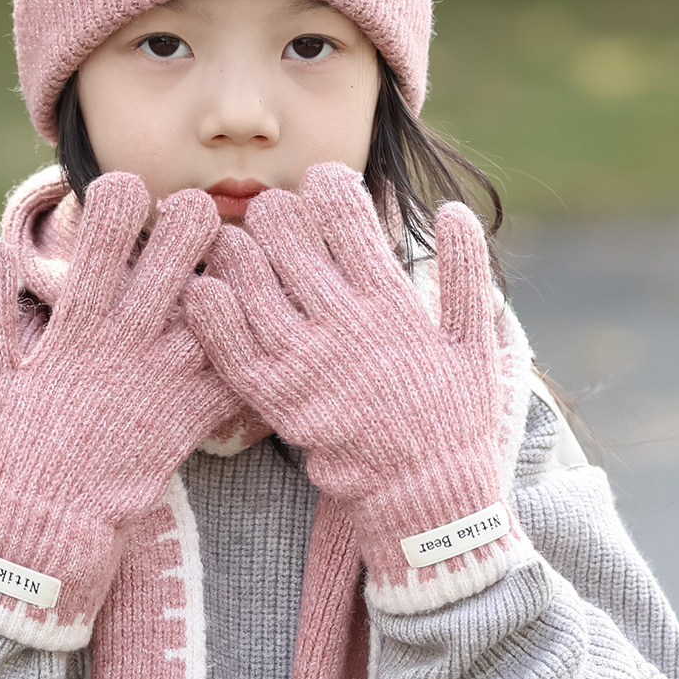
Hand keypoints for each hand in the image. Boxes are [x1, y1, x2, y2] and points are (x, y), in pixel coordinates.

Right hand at [0, 174, 238, 647]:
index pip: (106, 240)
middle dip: (191, 221)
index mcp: (78, 326)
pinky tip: (262, 317)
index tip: (126, 188)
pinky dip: (254, 339)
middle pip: (177, 258)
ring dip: (231, 270)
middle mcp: (130, 343)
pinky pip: (239, 370)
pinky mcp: (194, 416)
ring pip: (218, 305)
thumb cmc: (12, 447)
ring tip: (235, 252)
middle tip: (196, 210)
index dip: (121, 201)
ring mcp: (168, 379)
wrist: (46, 530)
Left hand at [183, 162, 530, 611]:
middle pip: (285, 236)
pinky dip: (210, 312)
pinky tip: (202, 288)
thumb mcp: (477, 342)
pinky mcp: (274, 400)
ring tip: (234, 243)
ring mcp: (303, 362)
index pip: (345, 214)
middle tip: (275, 218)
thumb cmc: (454, 417)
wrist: (426, 496)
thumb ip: (466, 273)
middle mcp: (341, 323)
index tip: (324, 183)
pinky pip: (227, 346)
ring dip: (236, 250)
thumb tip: (452, 211)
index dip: (327, 185)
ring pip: (247, 280)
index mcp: (389, 300)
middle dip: (276, 213)